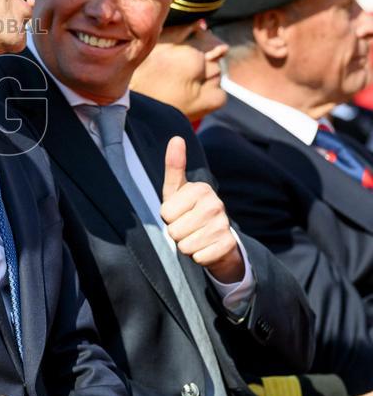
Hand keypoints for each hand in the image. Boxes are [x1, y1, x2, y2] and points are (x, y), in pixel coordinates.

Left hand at [160, 136, 243, 282]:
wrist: (217, 239)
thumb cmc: (189, 211)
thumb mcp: (177, 190)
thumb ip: (174, 166)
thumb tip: (176, 138)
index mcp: (201, 189)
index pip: (166, 213)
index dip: (168, 217)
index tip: (178, 213)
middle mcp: (215, 204)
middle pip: (174, 230)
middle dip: (176, 233)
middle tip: (187, 227)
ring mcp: (224, 224)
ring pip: (185, 246)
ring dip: (186, 245)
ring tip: (195, 236)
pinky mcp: (228, 245)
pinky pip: (198, 257)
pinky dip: (198, 256)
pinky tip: (205, 247)